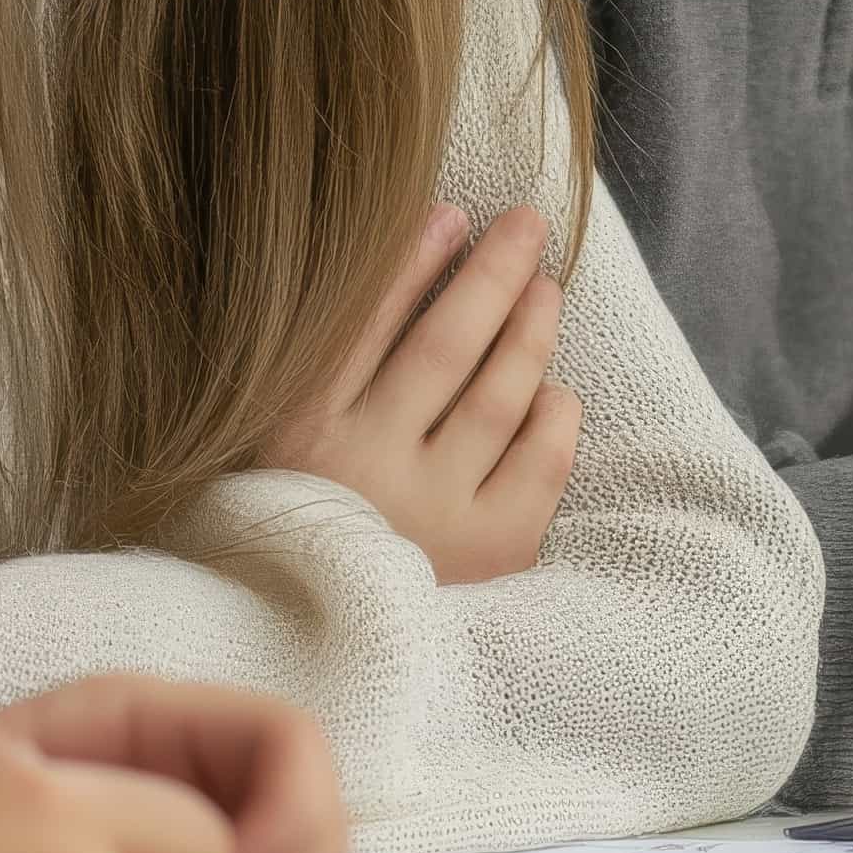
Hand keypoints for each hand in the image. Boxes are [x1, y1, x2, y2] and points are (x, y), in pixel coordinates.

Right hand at [265, 201, 576, 582]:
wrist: (336, 639)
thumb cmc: (320, 510)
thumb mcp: (299, 431)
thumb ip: (342, 348)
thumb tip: (432, 231)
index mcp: (299, 437)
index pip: (365, 326)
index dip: (413, 262)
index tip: (451, 213)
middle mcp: (364, 474)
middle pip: (445, 348)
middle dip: (494, 273)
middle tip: (527, 222)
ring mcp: (431, 516)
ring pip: (498, 397)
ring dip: (531, 328)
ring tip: (545, 287)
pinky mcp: (488, 551)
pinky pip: (540, 458)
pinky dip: (553, 410)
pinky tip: (551, 387)